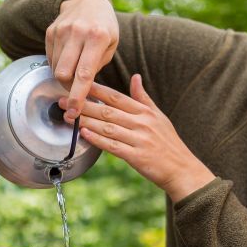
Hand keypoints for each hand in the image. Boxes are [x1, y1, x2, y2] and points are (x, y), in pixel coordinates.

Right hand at [45, 0, 118, 118]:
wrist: (87, 1)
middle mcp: (77, 33)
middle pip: (64, 74)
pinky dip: (58, 65)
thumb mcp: (111, 44)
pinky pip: (50, 59)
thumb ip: (97, 66)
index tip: (74, 112)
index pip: (84, 74)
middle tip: (75, 93)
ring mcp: (61, 31)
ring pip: (56, 68)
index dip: (77, 96)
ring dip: (64, 77)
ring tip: (74, 70)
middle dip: (68, 88)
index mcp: (97, 37)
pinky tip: (68, 58)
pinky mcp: (50, 32)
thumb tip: (83, 90)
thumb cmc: (104, 27)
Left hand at [63, 74, 214, 201]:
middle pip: (108, 110)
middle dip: (83, 104)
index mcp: (145, 112)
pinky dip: (97, 139)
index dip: (95, 90)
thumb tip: (135, 77)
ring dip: (86, 121)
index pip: (116, 97)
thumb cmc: (168, 143)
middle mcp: (142, 123)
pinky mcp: (137, 157)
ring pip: (108, 127)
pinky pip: (113, 146)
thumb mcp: (159, 116)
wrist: (182, 169)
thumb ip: (143, 98)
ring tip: (69, 117)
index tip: (77, 84)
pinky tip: (84, 134)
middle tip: (64, 101)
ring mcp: (139, 140)